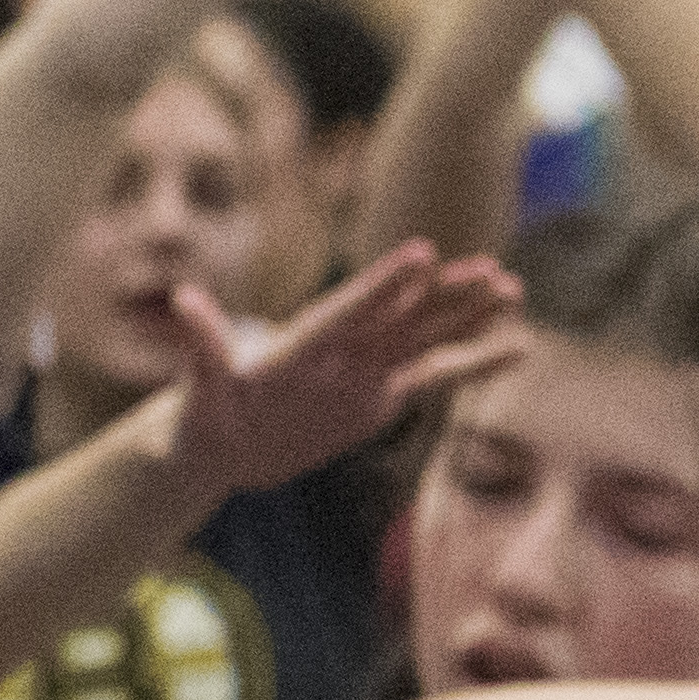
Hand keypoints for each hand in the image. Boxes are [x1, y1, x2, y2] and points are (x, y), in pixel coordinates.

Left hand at [144, 244, 524, 499]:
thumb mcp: (202, 384)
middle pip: (401, 314)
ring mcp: (366, 370)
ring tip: (513, 288)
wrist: (223, 446)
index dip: (385, 284)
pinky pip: (434, 377)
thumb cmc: (205, 413)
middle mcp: (342, 349)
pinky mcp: (381, 396)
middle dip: (444, 293)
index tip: (422, 252)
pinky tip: (516, 347)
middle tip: (491, 266)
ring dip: (467, 315)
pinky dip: (473, 363)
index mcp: (304, 341)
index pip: (351, 308)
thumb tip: (182, 300)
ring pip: (425, 336)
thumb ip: (204, 344)